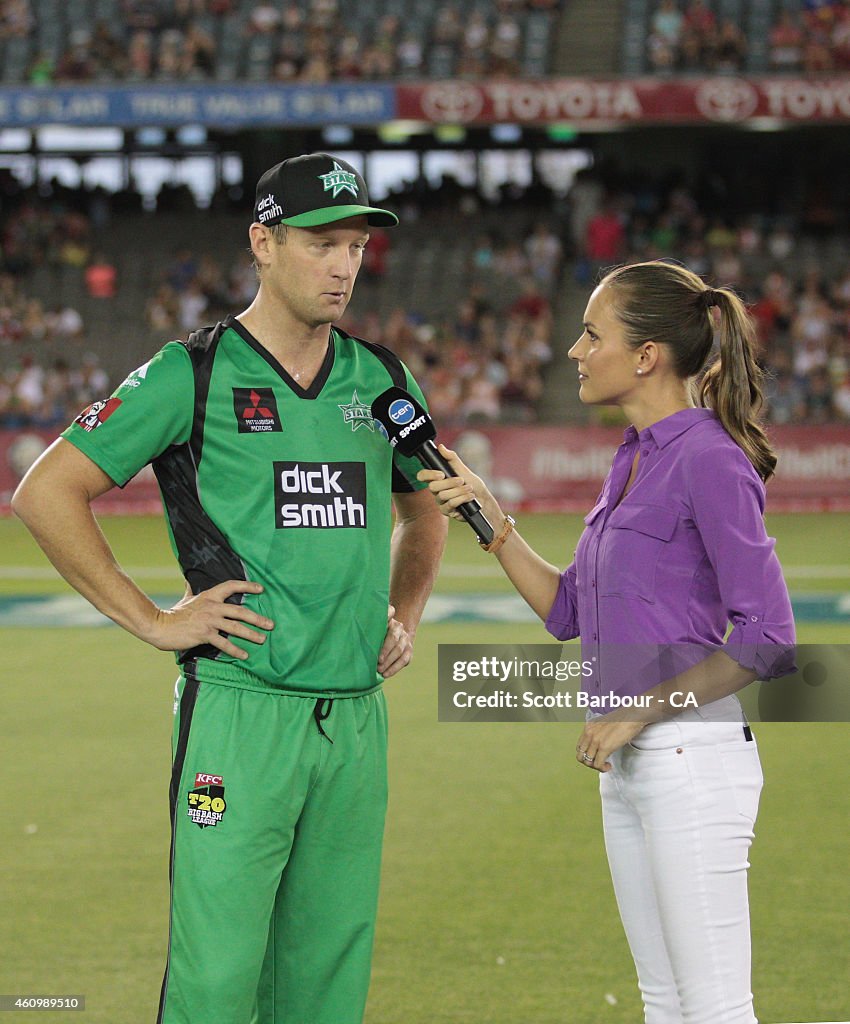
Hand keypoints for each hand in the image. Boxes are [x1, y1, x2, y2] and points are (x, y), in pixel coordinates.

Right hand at [146, 580, 273, 659]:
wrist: (160, 626)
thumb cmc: (174, 613)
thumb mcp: (186, 598)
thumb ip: (191, 589)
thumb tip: (190, 580)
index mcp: (210, 596)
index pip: (231, 586)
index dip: (247, 586)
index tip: (261, 589)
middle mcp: (212, 607)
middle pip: (240, 611)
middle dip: (258, 618)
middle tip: (271, 624)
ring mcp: (209, 621)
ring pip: (236, 627)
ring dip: (251, 634)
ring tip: (262, 639)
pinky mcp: (204, 634)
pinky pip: (224, 643)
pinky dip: (235, 650)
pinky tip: (244, 655)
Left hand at [377, 604, 412, 678]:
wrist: (396, 634)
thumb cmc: (379, 631)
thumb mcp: (377, 626)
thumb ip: (373, 624)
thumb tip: (367, 622)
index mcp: (393, 624)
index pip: (390, 632)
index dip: (385, 645)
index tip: (378, 655)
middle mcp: (401, 631)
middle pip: (395, 643)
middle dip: (386, 654)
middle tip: (377, 664)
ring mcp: (407, 641)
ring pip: (400, 653)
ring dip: (389, 663)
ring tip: (380, 671)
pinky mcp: (409, 652)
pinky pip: (404, 661)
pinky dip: (394, 669)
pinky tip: (386, 674)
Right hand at [416, 444, 500, 524]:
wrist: (483, 499)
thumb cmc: (472, 483)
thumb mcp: (463, 468)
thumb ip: (451, 458)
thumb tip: (441, 447)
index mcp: (437, 479)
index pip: (422, 476)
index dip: (428, 474)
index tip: (441, 473)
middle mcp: (436, 491)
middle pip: (433, 486)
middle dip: (450, 482)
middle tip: (461, 480)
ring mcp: (440, 502)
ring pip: (443, 495)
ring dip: (459, 491)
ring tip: (469, 489)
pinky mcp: (447, 511)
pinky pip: (451, 504)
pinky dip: (462, 498)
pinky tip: (469, 497)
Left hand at [575, 713, 646, 771]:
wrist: (632, 716)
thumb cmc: (622, 719)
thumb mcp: (603, 724)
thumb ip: (598, 733)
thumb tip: (599, 745)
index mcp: (588, 727)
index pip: (579, 747)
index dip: (586, 755)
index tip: (595, 756)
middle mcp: (589, 733)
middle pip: (580, 756)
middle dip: (589, 762)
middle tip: (598, 763)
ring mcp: (596, 741)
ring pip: (588, 762)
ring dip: (596, 767)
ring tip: (605, 764)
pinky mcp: (605, 747)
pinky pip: (598, 764)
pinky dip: (602, 768)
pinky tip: (609, 766)